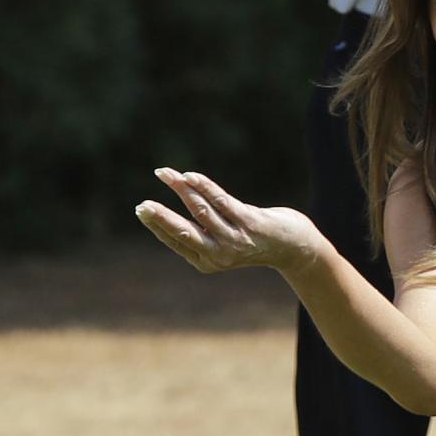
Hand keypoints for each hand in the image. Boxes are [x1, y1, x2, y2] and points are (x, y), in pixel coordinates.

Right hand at [134, 168, 325, 278]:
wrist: (294, 247)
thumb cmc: (253, 240)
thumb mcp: (223, 243)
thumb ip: (201, 234)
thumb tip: (168, 219)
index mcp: (207, 261)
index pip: (175, 241)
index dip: (157, 225)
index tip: (141, 209)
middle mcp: (219, 253)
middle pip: (183, 232)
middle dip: (161, 218)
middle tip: (141, 205)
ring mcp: (235, 238)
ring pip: (201, 211)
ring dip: (181, 190)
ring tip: (164, 174)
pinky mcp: (250, 222)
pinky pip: (221, 200)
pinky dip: (203, 186)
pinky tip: (188, 176)